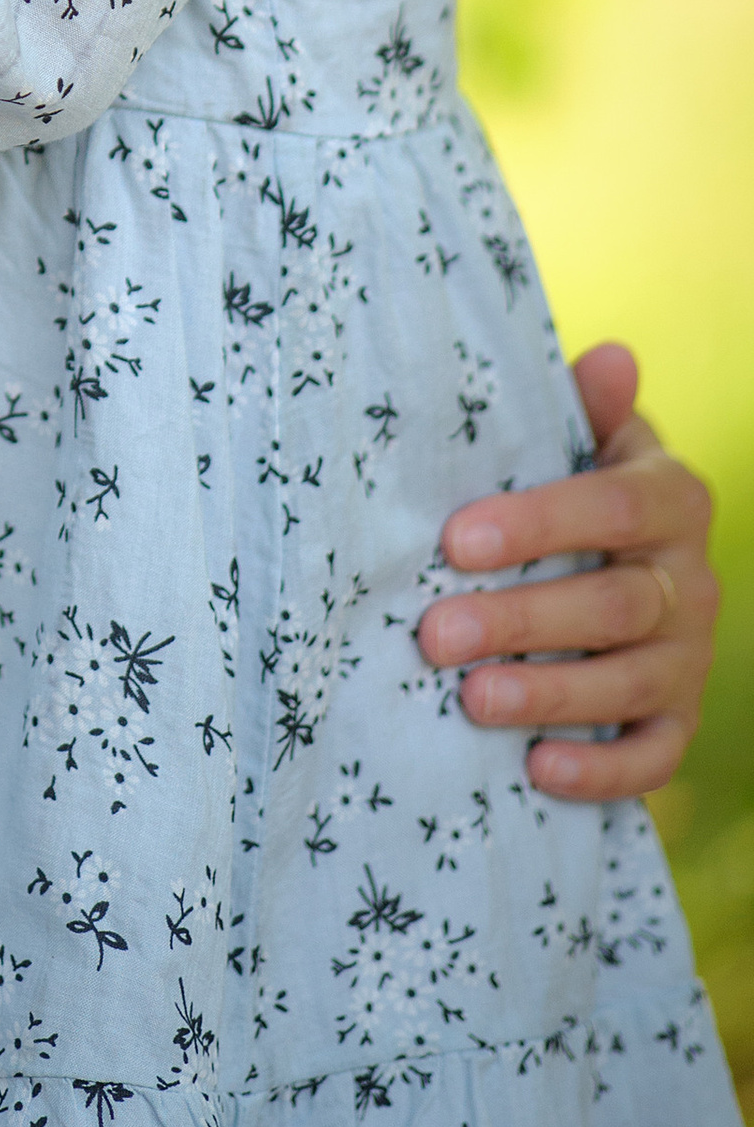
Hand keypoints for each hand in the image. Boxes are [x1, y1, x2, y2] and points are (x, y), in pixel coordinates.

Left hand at [416, 341, 720, 799]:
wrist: (623, 558)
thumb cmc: (578, 488)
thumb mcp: (584, 439)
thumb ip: (586, 405)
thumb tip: (611, 355)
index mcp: (670, 500)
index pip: (612, 508)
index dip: (537, 525)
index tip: (456, 541)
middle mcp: (691, 581)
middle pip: (610, 606)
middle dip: (519, 620)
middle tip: (434, 633)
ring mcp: (691, 658)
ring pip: (627, 684)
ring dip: (549, 696)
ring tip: (471, 700)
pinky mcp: (680, 721)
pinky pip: (654, 757)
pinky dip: (601, 772)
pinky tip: (539, 770)